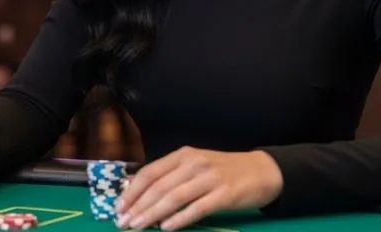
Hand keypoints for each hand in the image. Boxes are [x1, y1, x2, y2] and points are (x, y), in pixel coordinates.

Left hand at [115, 147, 282, 230]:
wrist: (261, 171)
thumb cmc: (222, 171)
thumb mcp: (195, 166)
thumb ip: (171, 176)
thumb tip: (139, 194)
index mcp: (183, 155)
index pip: (150, 172)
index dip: (132, 191)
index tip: (118, 208)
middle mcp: (194, 163)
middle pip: (159, 186)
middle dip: (138, 206)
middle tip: (123, 223)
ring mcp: (210, 178)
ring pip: (174, 197)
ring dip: (152, 214)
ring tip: (138, 227)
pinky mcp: (225, 194)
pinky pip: (198, 208)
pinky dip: (180, 218)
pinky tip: (166, 228)